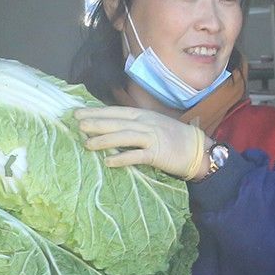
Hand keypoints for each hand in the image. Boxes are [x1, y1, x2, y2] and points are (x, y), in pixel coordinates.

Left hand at [74, 106, 207, 179]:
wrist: (197, 149)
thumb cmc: (173, 138)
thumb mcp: (153, 125)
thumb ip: (134, 124)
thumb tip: (111, 127)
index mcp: (143, 115)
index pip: (115, 111)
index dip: (96, 112)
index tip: (78, 113)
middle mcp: (146, 123)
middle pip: (117, 122)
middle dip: (96, 123)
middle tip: (77, 124)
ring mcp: (152, 138)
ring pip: (124, 137)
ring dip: (104, 140)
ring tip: (87, 144)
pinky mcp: (157, 154)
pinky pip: (137, 156)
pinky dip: (122, 159)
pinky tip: (108, 162)